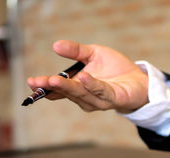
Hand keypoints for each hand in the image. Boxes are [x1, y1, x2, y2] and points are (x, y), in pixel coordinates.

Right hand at [27, 40, 148, 112]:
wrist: (138, 80)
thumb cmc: (115, 69)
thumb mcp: (93, 54)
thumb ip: (76, 51)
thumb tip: (56, 45)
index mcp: (78, 87)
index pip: (58, 89)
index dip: (45, 86)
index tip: (32, 82)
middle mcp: (86, 97)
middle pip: (67, 93)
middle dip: (52, 87)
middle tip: (39, 81)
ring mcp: (99, 100)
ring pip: (81, 94)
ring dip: (68, 87)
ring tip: (55, 79)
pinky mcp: (113, 99)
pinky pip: (101, 92)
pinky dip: (92, 85)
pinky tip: (84, 77)